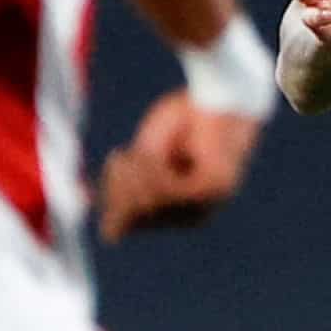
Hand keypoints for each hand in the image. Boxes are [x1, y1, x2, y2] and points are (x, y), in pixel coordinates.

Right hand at [98, 89, 260, 241]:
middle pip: (131, 218)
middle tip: (123, 153)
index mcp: (172, 213)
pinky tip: (157, 154)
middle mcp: (189, 218)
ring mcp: (205, 206)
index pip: (122, 226)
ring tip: (141, 149)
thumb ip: (128, 193)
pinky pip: (167, 191)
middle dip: (120, 184)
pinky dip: (155, 170)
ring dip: (137, 173)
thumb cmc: (181, 121)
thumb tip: (109, 237)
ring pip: (147, 205)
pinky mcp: (213, 188)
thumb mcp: (144, 157)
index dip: (111, 194)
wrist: (221, 93)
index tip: (115, 160)